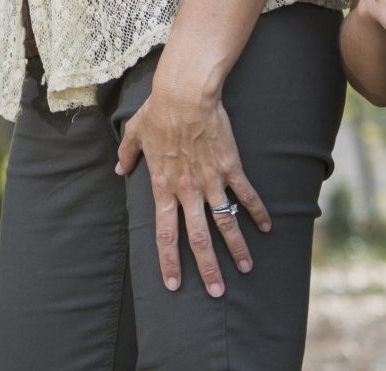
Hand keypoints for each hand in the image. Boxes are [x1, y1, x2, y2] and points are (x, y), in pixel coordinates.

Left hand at [113, 64, 266, 298]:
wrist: (185, 94)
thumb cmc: (158, 111)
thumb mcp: (135, 133)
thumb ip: (127, 155)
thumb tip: (119, 169)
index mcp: (163, 186)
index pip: (165, 233)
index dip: (169, 260)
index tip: (174, 284)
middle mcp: (187, 190)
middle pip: (198, 238)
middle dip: (208, 268)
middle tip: (217, 292)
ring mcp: (211, 180)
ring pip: (225, 222)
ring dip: (236, 248)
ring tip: (245, 269)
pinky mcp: (230, 166)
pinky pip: (246, 194)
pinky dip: (257, 212)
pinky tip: (267, 227)